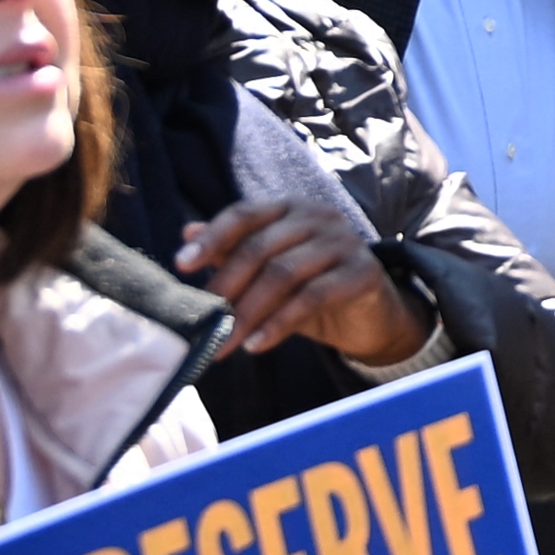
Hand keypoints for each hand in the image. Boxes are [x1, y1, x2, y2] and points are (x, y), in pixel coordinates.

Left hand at [179, 190, 428, 368]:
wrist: (371, 316)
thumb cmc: (312, 288)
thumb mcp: (269, 271)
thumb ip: (232, 250)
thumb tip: (187, 232)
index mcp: (290, 208)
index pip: (244, 213)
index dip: (212, 237)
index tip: (182, 265)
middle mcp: (318, 216)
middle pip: (260, 247)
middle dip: (226, 288)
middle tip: (203, 325)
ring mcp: (344, 241)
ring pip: (283, 273)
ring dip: (248, 313)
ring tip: (225, 343)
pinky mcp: (362, 271)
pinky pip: (313, 296)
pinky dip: (279, 323)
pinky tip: (258, 345)